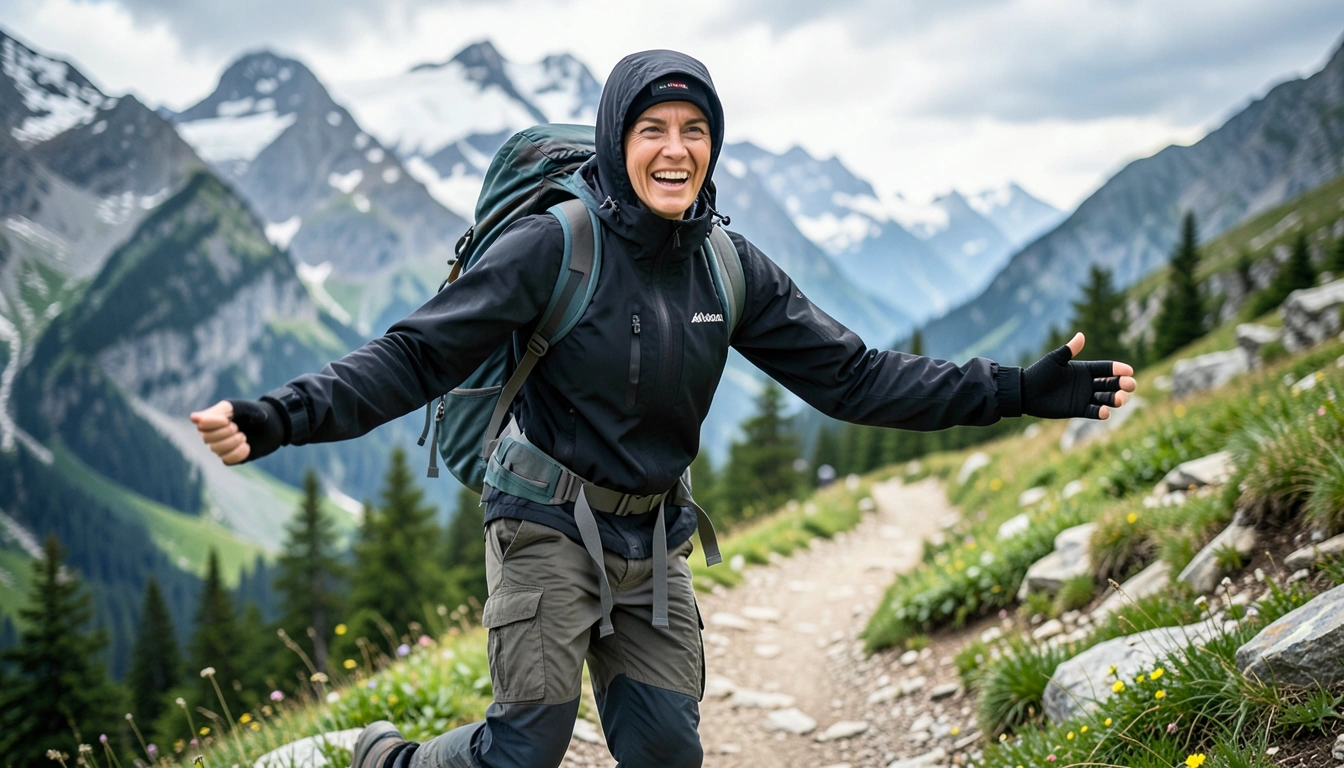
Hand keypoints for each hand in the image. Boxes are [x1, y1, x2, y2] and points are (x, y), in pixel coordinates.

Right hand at [189, 399, 284, 464]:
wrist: (274, 426)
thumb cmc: (255, 413)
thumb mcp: (241, 407)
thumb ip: (220, 411)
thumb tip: (193, 418)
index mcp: (212, 418)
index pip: (201, 425)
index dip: (213, 424)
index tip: (227, 420)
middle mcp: (212, 433)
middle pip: (207, 439)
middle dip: (226, 433)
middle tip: (239, 428)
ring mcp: (221, 446)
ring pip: (216, 450)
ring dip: (233, 443)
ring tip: (244, 436)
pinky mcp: (230, 457)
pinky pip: (227, 460)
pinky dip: (238, 453)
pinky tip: (246, 446)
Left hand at [1021, 333, 1136, 420]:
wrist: (1026, 392)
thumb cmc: (1040, 373)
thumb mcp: (1055, 359)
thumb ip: (1069, 350)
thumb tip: (1081, 335)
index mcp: (1085, 369)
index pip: (1106, 369)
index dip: (1118, 369)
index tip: (1129, 371)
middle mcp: (1088, 383)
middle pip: (1111, 384)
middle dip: (1122, 385)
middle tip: (1130, 385)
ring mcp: (1084, 397)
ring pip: (1106, 398)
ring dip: (1115, 398)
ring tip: (1120, 399)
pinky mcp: (1078, 410)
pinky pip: (1093, 412)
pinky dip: (1100, 412)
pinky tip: (1104, 412)